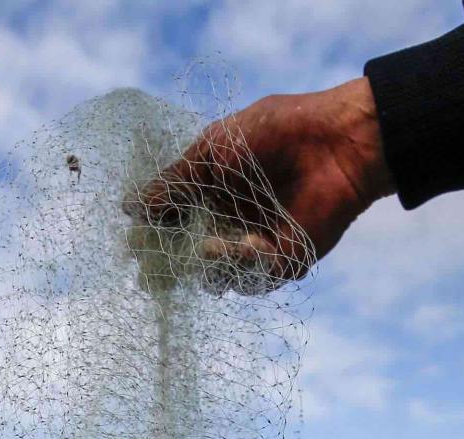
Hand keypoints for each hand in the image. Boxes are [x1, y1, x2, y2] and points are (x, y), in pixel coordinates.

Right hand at [126, 77, 393, 287]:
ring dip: (210, 267)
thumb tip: (129, 207)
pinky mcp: (285, 261)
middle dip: (170, 267)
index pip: (173, 224)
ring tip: (211, 246)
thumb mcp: (212, 151)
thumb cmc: (274, 134)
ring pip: (218, 277)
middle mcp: (231, 222)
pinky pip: (254, 278)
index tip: (133, 244)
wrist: (334, 143)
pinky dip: (244, 265)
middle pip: (189, 260)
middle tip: (152, 274)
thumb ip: (173, 183)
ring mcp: (257, 245)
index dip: (154, 236)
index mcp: (212, 192)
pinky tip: (248, 243)